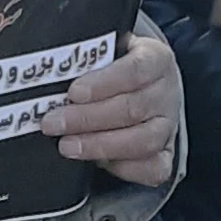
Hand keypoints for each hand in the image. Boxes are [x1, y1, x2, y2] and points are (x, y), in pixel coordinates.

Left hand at [42, 32, 181, 186]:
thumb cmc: (118, 66)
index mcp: (156, 59)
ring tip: (66, 146)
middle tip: (54, 123)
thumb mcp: (108, 51)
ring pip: (142, 141)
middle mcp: (167, 93)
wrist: (147, 85)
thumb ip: (89, 58)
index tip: (73, 92)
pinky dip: (125, 169)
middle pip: (132, 109)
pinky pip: (154, 168)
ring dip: (100, 145)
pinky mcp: (166, 154)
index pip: (135, 69)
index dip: (103, 83)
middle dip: (87, 118)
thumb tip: (52, 68)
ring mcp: (169, 126)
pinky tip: (99, 164)